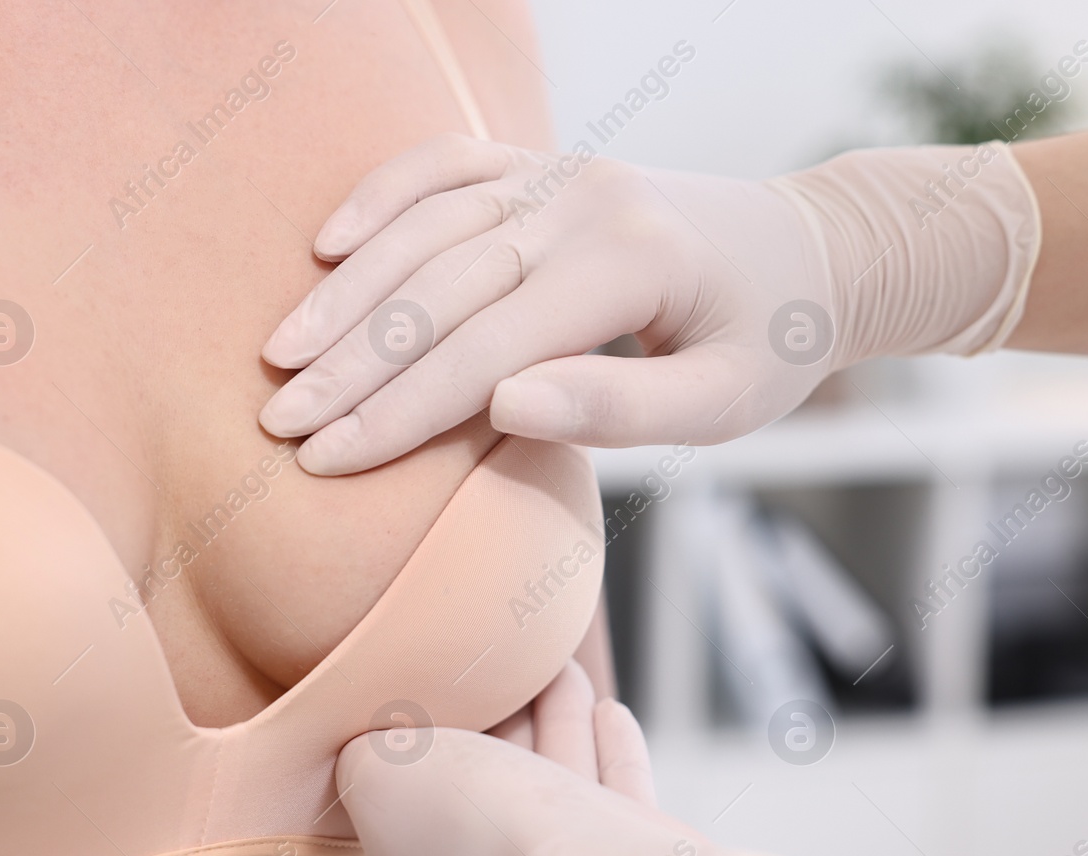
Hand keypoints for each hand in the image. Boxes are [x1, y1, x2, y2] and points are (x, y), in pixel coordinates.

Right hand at [259, 135, 1038, 473]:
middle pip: (440, 287)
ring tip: (280, 354)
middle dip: (353, 362)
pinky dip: (384, 196)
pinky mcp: (546, 166)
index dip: (400, 408)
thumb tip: (505, 405)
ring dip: (348, 291)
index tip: (327, 459)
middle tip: (278, 424)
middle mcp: (582, 203)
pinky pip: (448, 165)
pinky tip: (329, 243)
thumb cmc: (768, 343)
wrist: (809, 253)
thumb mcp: (724, 402)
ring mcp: (559, 173)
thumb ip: (622, 406)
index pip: (486, 347)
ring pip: (428, 224)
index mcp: (628, 265)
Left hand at [336, 660, 831, 855]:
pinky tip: (610, 713)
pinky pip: (613, 791)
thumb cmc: (480, 833)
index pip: (406, 793)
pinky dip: (609, 748)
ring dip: (555, 715)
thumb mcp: (377, 777)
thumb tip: (380, 745)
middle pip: (485, 776)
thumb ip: (367, 755)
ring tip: (558, 665)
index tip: (425, 678)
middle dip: (491, 715)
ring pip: (555, 774)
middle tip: (496, 658)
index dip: (415, 733)